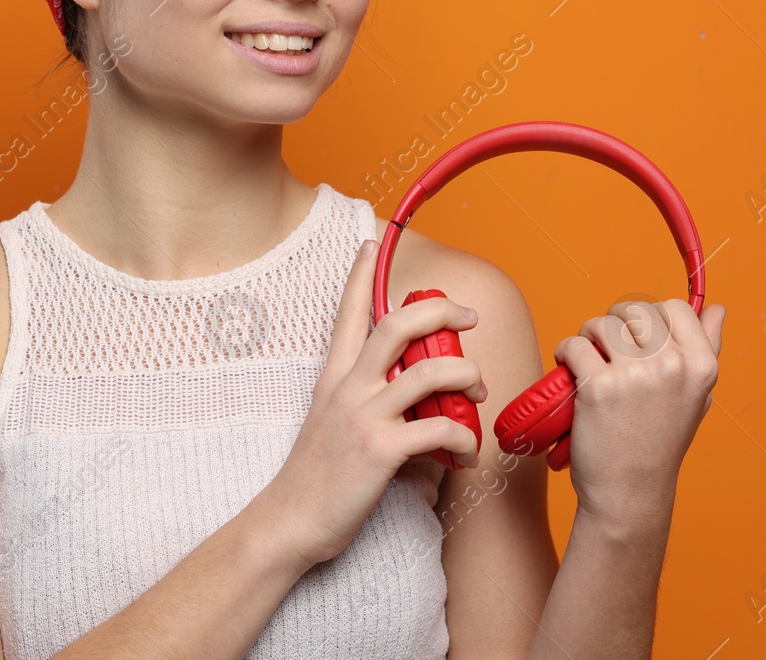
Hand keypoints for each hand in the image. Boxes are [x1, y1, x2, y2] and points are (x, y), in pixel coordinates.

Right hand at [264, 238, 486, 567]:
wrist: (288, 523)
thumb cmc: (314, 479)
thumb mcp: (330, 424)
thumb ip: (366, 404)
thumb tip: (410, 406)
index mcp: (335, 378)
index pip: (347, 314)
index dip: (359, 275)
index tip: (369, 242)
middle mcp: (348, 388)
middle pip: (398, 325)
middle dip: (442, 312)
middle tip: (469, 316)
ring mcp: (364, 417)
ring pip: (430, 371)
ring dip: (466, 375)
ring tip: (477, 392)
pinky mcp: (380, 451)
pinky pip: (439, 428)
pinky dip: (465, 437)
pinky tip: (466, 452)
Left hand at [553, 300, 725, 528]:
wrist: (630, 492)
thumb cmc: (660, 442)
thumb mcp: (697, 396)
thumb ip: (709, 348)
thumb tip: (718, 308)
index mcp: (701, 366)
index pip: (676, 308)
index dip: (652, 317)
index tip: (639, 337)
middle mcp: (672, 366)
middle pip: (635, 311)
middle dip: (616, 323)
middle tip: (607, 348)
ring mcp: (636, 376)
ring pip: (602, 324)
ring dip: (589, 336)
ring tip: (589, 358)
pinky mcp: (599, 388)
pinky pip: (575, 345)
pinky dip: (566, 352)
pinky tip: (569, 367)